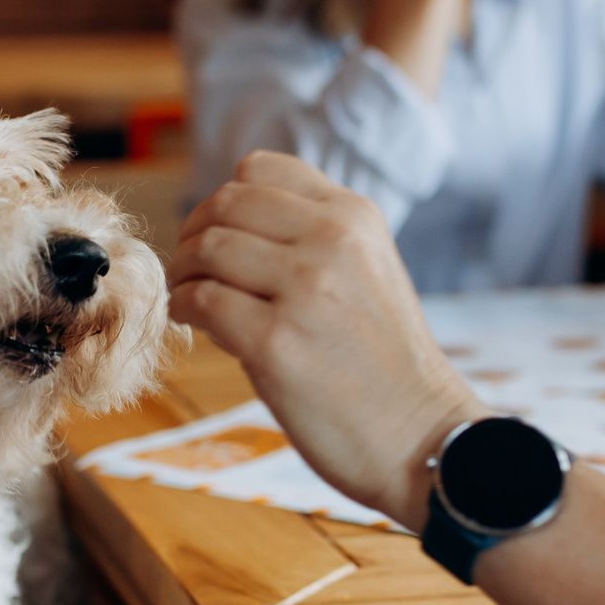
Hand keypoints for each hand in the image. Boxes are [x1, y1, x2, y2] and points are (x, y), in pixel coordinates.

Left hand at [168, 151, 482, 530]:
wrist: (420, 435)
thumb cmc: (385, 363)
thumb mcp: (365, 271)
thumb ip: (311, 240)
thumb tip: (225, 231)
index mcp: (355, 215)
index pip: (259, 169)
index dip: (224, 201)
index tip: (217, 235)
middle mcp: (332, 240)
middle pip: (223, 203)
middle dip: (192, 236)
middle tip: (189, 271)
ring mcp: (304, 289)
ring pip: (206, 249)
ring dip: (183, 274)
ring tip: (189, 299)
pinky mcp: (276, 343)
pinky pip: (201, 301)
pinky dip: (185, 309)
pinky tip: (195, 325)